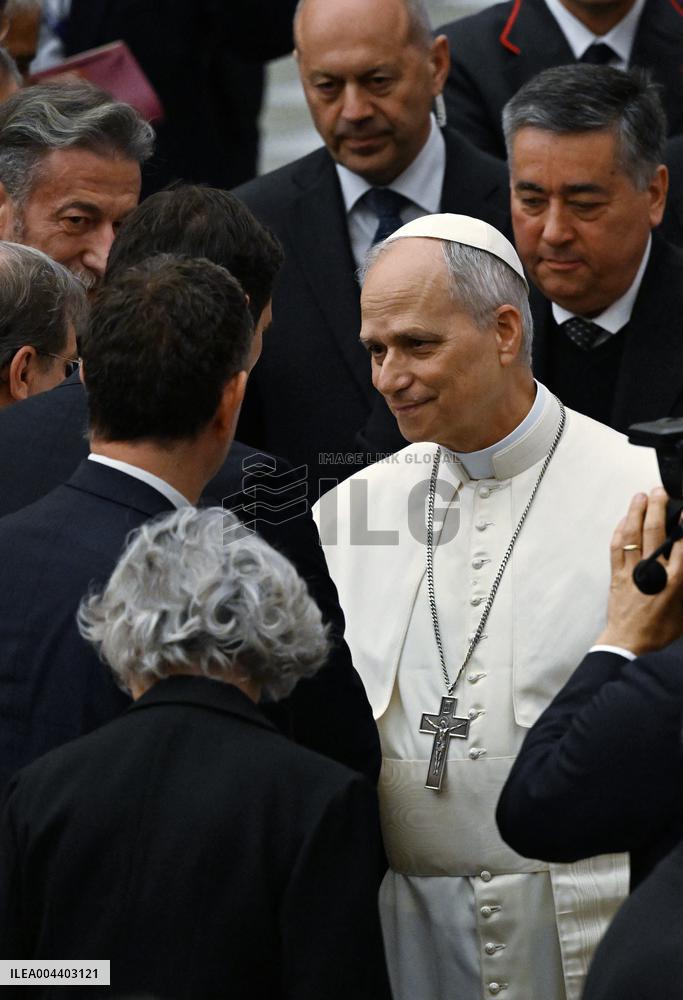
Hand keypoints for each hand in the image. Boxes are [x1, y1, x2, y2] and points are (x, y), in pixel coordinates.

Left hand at [597, 487, 682, 654]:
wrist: (629, 645)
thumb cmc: (662, 631)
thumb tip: (682, 556)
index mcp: (674, 581)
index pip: (681, 544)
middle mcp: (652, 573)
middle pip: (654, 533)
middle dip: (657, 508)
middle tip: (659, 491)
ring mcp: (631, 572)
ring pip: (632, 536)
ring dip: (636, 513)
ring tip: (640, 496)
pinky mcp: (615, 576)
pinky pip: (616, 548)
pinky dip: (620, 531)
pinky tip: (624, 520)